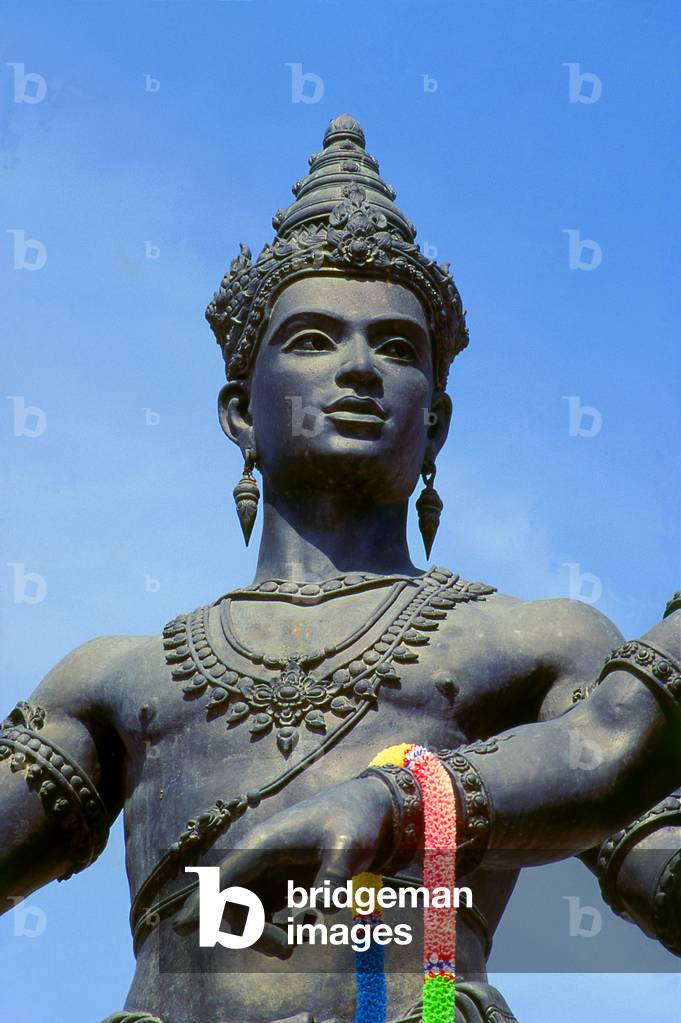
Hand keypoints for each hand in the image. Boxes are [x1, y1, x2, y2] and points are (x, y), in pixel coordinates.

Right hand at [173, 775, 392, 957]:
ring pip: (245, 913)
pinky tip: (307, 921)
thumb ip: (335, 875)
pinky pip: (263, 914)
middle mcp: (258, 858)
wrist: (367, 812)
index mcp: (263, 843)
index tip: (183, 928)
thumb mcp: (349, 845)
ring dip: (265, 933)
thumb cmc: (353, 820)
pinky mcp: (281, 883)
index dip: (203, 902)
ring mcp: (268, 871)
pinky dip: (278, 928)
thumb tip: (326, 908)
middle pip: (231, 903)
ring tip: (300, 936)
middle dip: (252, 932)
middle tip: (287, 947)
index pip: (225, 876)